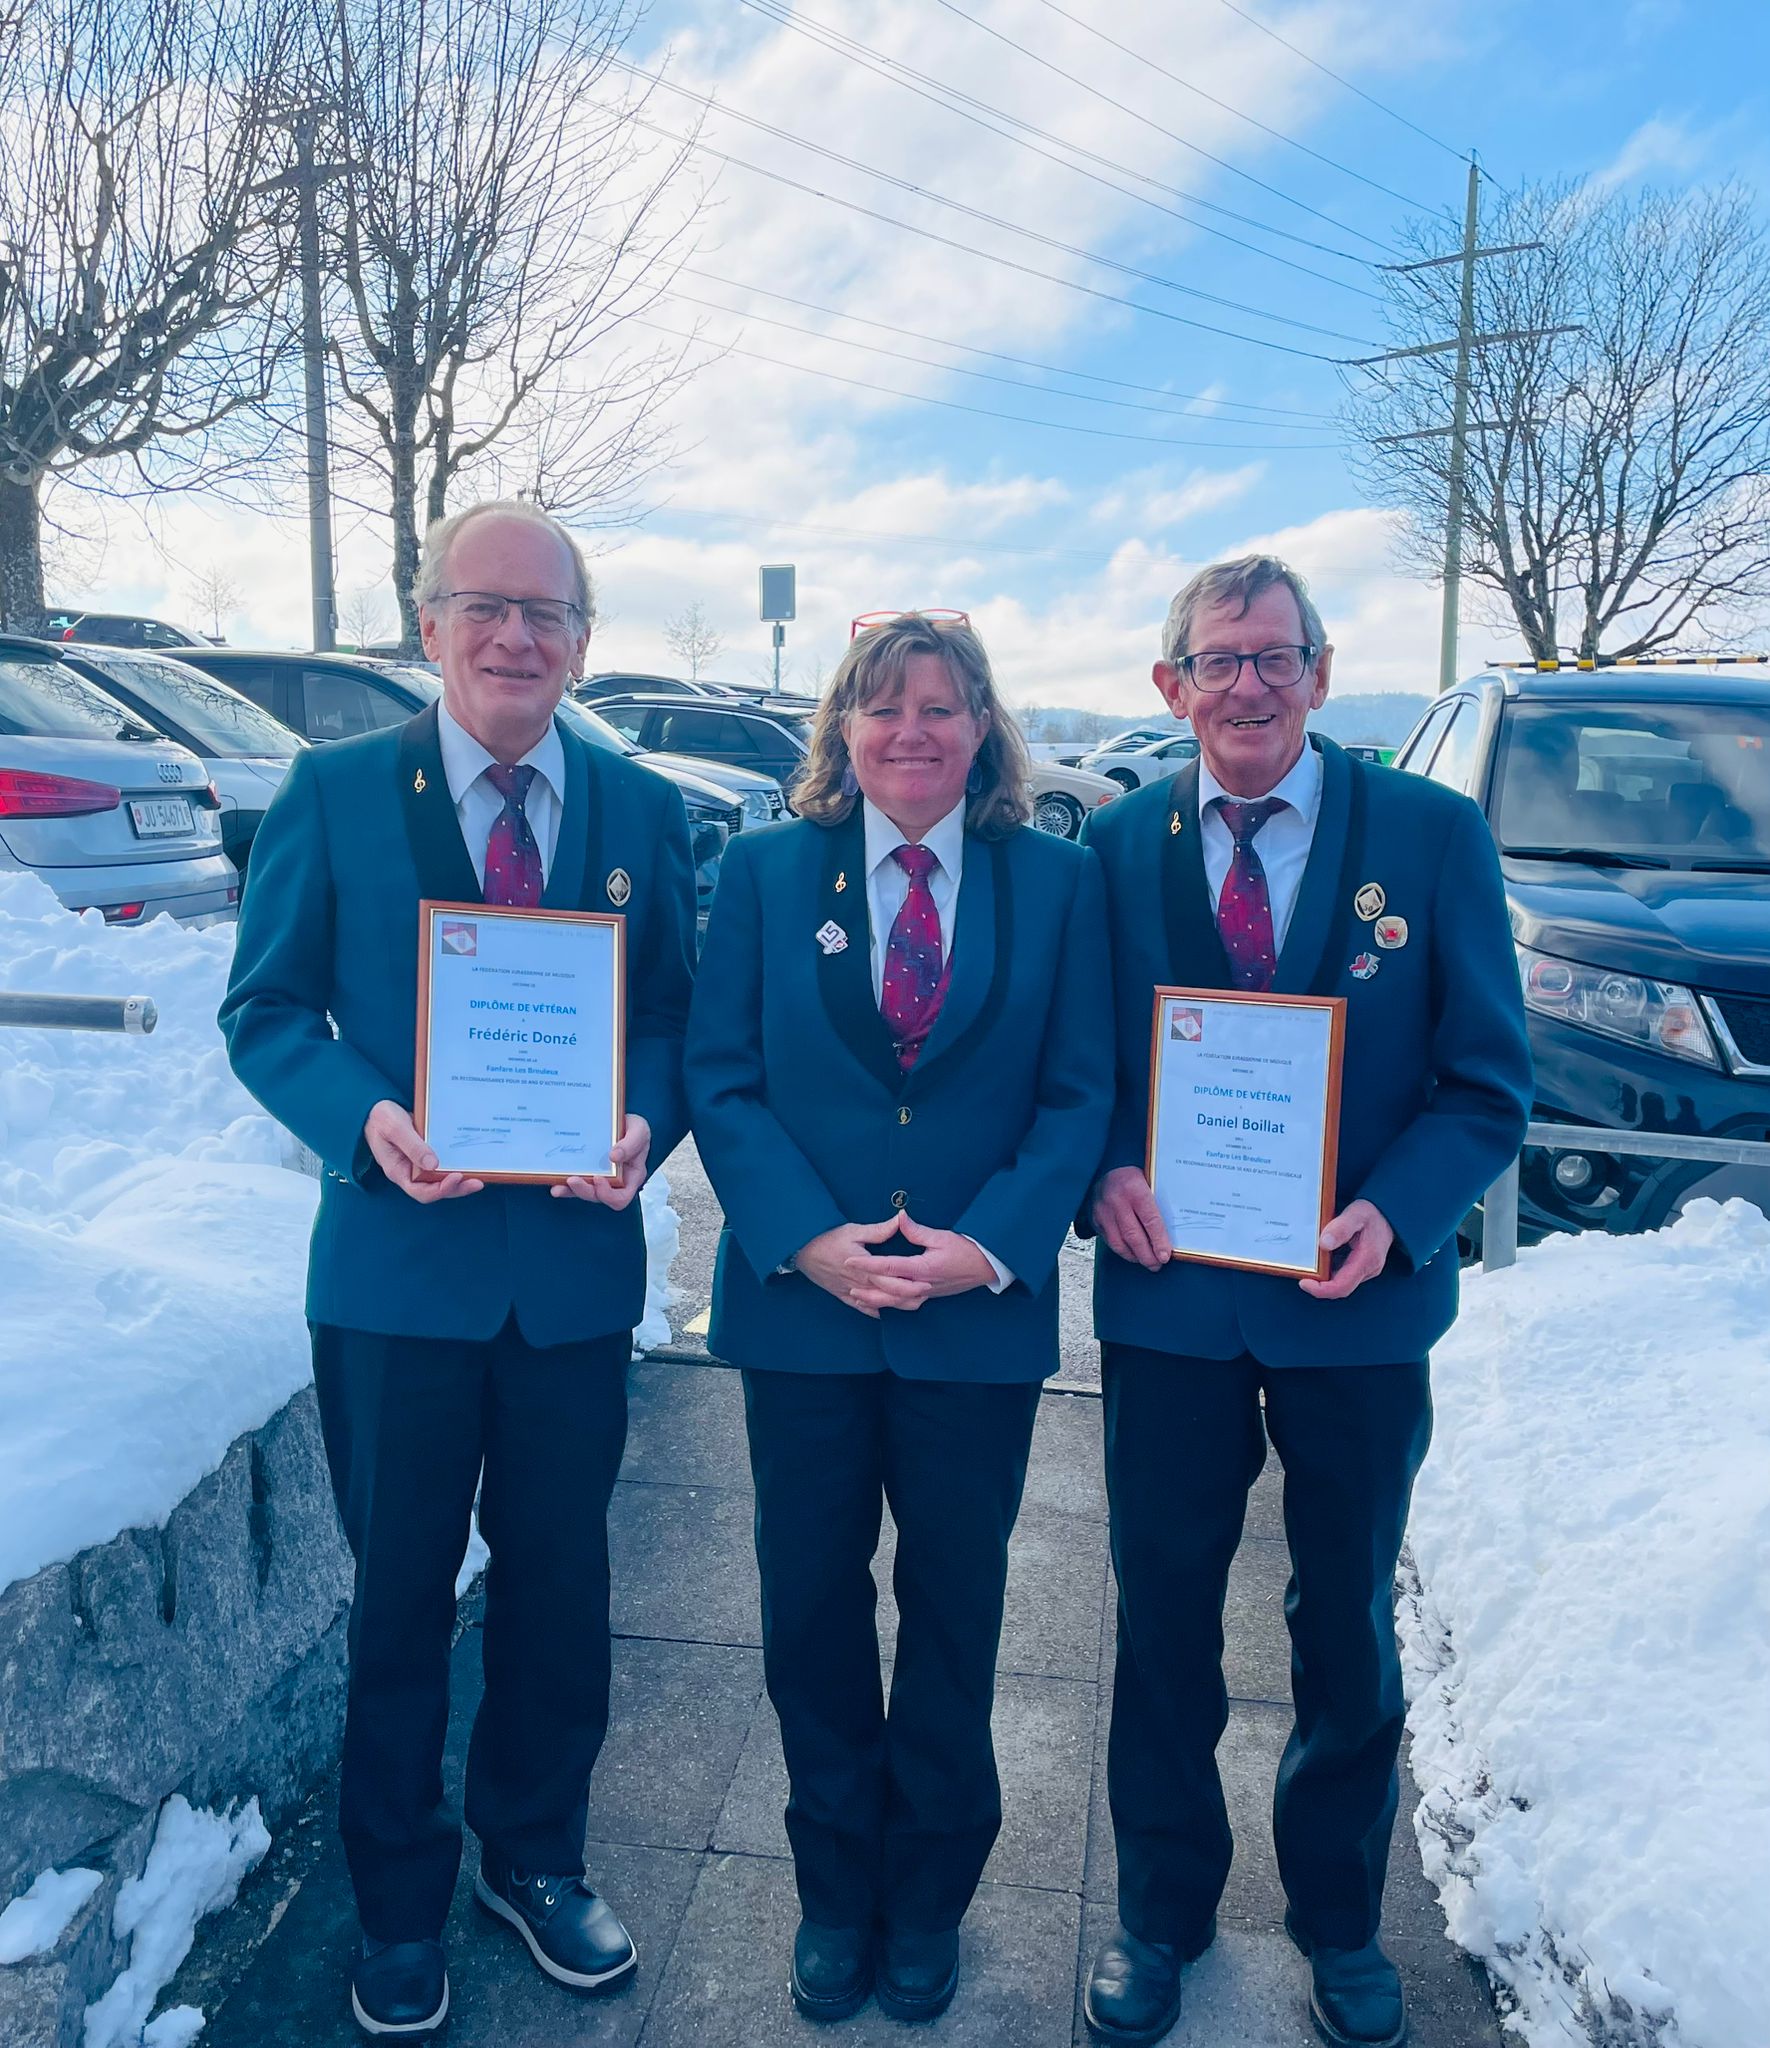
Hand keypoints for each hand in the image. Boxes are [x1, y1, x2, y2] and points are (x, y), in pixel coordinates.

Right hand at [364, 1099, 483, 1202]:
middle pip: (434, 1190)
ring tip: (479, 1177)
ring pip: (440, 1180)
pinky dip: (456, 1166)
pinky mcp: (425, 1155)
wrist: (375, 1108)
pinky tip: (470, 1163)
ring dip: (459, 1181)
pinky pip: (442, 1166)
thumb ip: (412, 1146)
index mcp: (398, 1170)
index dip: (440, 1189)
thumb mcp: (395, 1128)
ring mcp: (417, 1165)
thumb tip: (433, 1165)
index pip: (420, 1191)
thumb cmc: (381, 1118)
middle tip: (477, 1182)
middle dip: (456, 1188)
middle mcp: (409, 1172)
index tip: (456, 1177)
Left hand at [551, 1114, 650, 1210]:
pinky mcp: (586, 1172)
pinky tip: (554, 1182)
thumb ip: (632, 1143)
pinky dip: (564, 1184)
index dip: (608, 1194)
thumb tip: (614, 1156)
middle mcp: (615, 1182)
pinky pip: (575, 1184)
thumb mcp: (640, 1131)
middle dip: (585, 1191)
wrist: (620, 1120)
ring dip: (571, 1191)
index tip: (599, 1178)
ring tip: (558, 1186)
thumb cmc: (635, 1129)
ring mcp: (599, 1178)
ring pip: (585, 1192)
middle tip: (572, 1179)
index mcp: (632, 1177)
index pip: (622, 1198)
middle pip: (599, 1197)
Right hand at [795, 1217, 922, 1319]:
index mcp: (866, 1268)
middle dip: (910, 1297)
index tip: (928, 1283)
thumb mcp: (854, 1230)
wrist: (802, 1252)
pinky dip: (876, 1311)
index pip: (893, 1281)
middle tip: (927, 1294)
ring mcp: (851, 1292)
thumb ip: (879, 1231)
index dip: (912, 1284)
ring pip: (879, 1304)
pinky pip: (862, 1309)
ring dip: (897, 1305)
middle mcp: (860, 1284)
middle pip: (889, 1296)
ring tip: (914, 1303)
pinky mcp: (843, 1296)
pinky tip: (887, 1311)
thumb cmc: (828, 1239)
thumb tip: (899, 1220)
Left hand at [854, 1213, 995, 1312]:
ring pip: (896, 1303)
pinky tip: (881, 1303)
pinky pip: (906, 1304)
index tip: (850, 1260)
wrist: (987, 1267)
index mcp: (922, 1268)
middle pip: (888, 1292)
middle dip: (867, 1290)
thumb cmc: (967, 1250)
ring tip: (858, 1298)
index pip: (888, 1267)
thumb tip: (899, 1217)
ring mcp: (926, 1293)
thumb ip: (917, 1230)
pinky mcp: (930, 1295)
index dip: (867, 1264)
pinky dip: (891, 1305)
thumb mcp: (942, 1236)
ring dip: (876, 1301)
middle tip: (848, 1286)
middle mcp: (922, 1284)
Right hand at [1092, 1166, 1170, 1271]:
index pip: (1150, 1221)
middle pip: (1134, 1236)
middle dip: (1147, 1255)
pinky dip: (1122, 1250)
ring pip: (1120, 1242)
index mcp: (1134, 1189)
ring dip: (1135, 1256)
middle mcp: (1116, 1201)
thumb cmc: (1132, 1176)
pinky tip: (1132, 1254)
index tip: (1165, 1256)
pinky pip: (1109, 1241)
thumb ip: (1157, 1203)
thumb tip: (1173, 1232)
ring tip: (1147, 1262)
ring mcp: (1103, 1211)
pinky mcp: (1095, 1219)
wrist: (1104, 1166)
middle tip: (1157, 1264)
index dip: (1159, 1241)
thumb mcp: (1148, 1182)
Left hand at [1298, 1199, 1394, 1299]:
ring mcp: (1366, 1270)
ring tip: (1308, 1263)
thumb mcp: (1356, 1213)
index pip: (1343, 1286)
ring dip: (1324, 1278)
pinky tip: (1321, 1258)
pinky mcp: (1362, 1267)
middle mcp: (1368, 1269)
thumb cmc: (1373, 1213)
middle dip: (1319, 1285)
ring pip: (1341, 1283)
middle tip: (1301, 1272)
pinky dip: (1330, 1270)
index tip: (1304, 1282)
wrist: (1388, 1214)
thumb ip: (1340, 1228)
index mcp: (1367, 1259)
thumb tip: (1324, 1244)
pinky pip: (1343, 1275)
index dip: (1321, 1289)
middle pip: (1340, 1288)